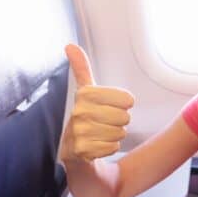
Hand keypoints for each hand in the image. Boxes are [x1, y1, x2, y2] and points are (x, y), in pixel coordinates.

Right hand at [62, 44, 133, 163]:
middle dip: (120, 122)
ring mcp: (78, 131)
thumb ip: (81, 68)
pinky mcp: (80, 150)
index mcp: (84, 94)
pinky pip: (111, 147)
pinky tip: (97, 146)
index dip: (125, 105)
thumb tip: (70, 45)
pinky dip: (108, 148)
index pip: (127, 99)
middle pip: (125, 117)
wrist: (74, 151)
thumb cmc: (86, 117)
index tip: (112, 106)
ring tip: (100, 134)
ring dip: (114, 136)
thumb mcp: (86, 92)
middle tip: (106, 123)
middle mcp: (78, 111)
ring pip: (119, 133)